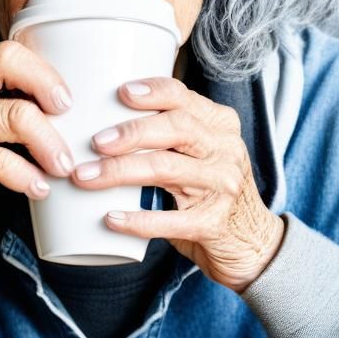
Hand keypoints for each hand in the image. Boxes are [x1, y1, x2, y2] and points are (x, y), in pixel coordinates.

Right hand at [0, 40, 75, 277]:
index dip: (44, 73)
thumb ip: (0, 112)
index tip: (67, 101)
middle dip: (52, 101)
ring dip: (48, 145)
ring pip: (13, 116)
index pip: (7, 53)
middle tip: (72, 135)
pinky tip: (38, 188)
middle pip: (11, 71)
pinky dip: (24, 175)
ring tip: (63, 168)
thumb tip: (62, 116)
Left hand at [67, 76, 285, 292]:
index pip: (185, 98)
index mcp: (221, 126)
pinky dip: (137, 220)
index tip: (121, 93)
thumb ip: (169, 135)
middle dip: (131, 132)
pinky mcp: (213, 223)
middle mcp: (226, 151)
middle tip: (95, 142)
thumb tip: (100, 121)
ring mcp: (223, 187)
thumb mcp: (201, 153)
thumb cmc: (211, 191)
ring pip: (166, 170)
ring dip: (120, 172)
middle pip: (176, 129)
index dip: (152, 92)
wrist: (252, 244)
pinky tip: (111, 218)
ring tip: (86, 176)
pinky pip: (170, 219)